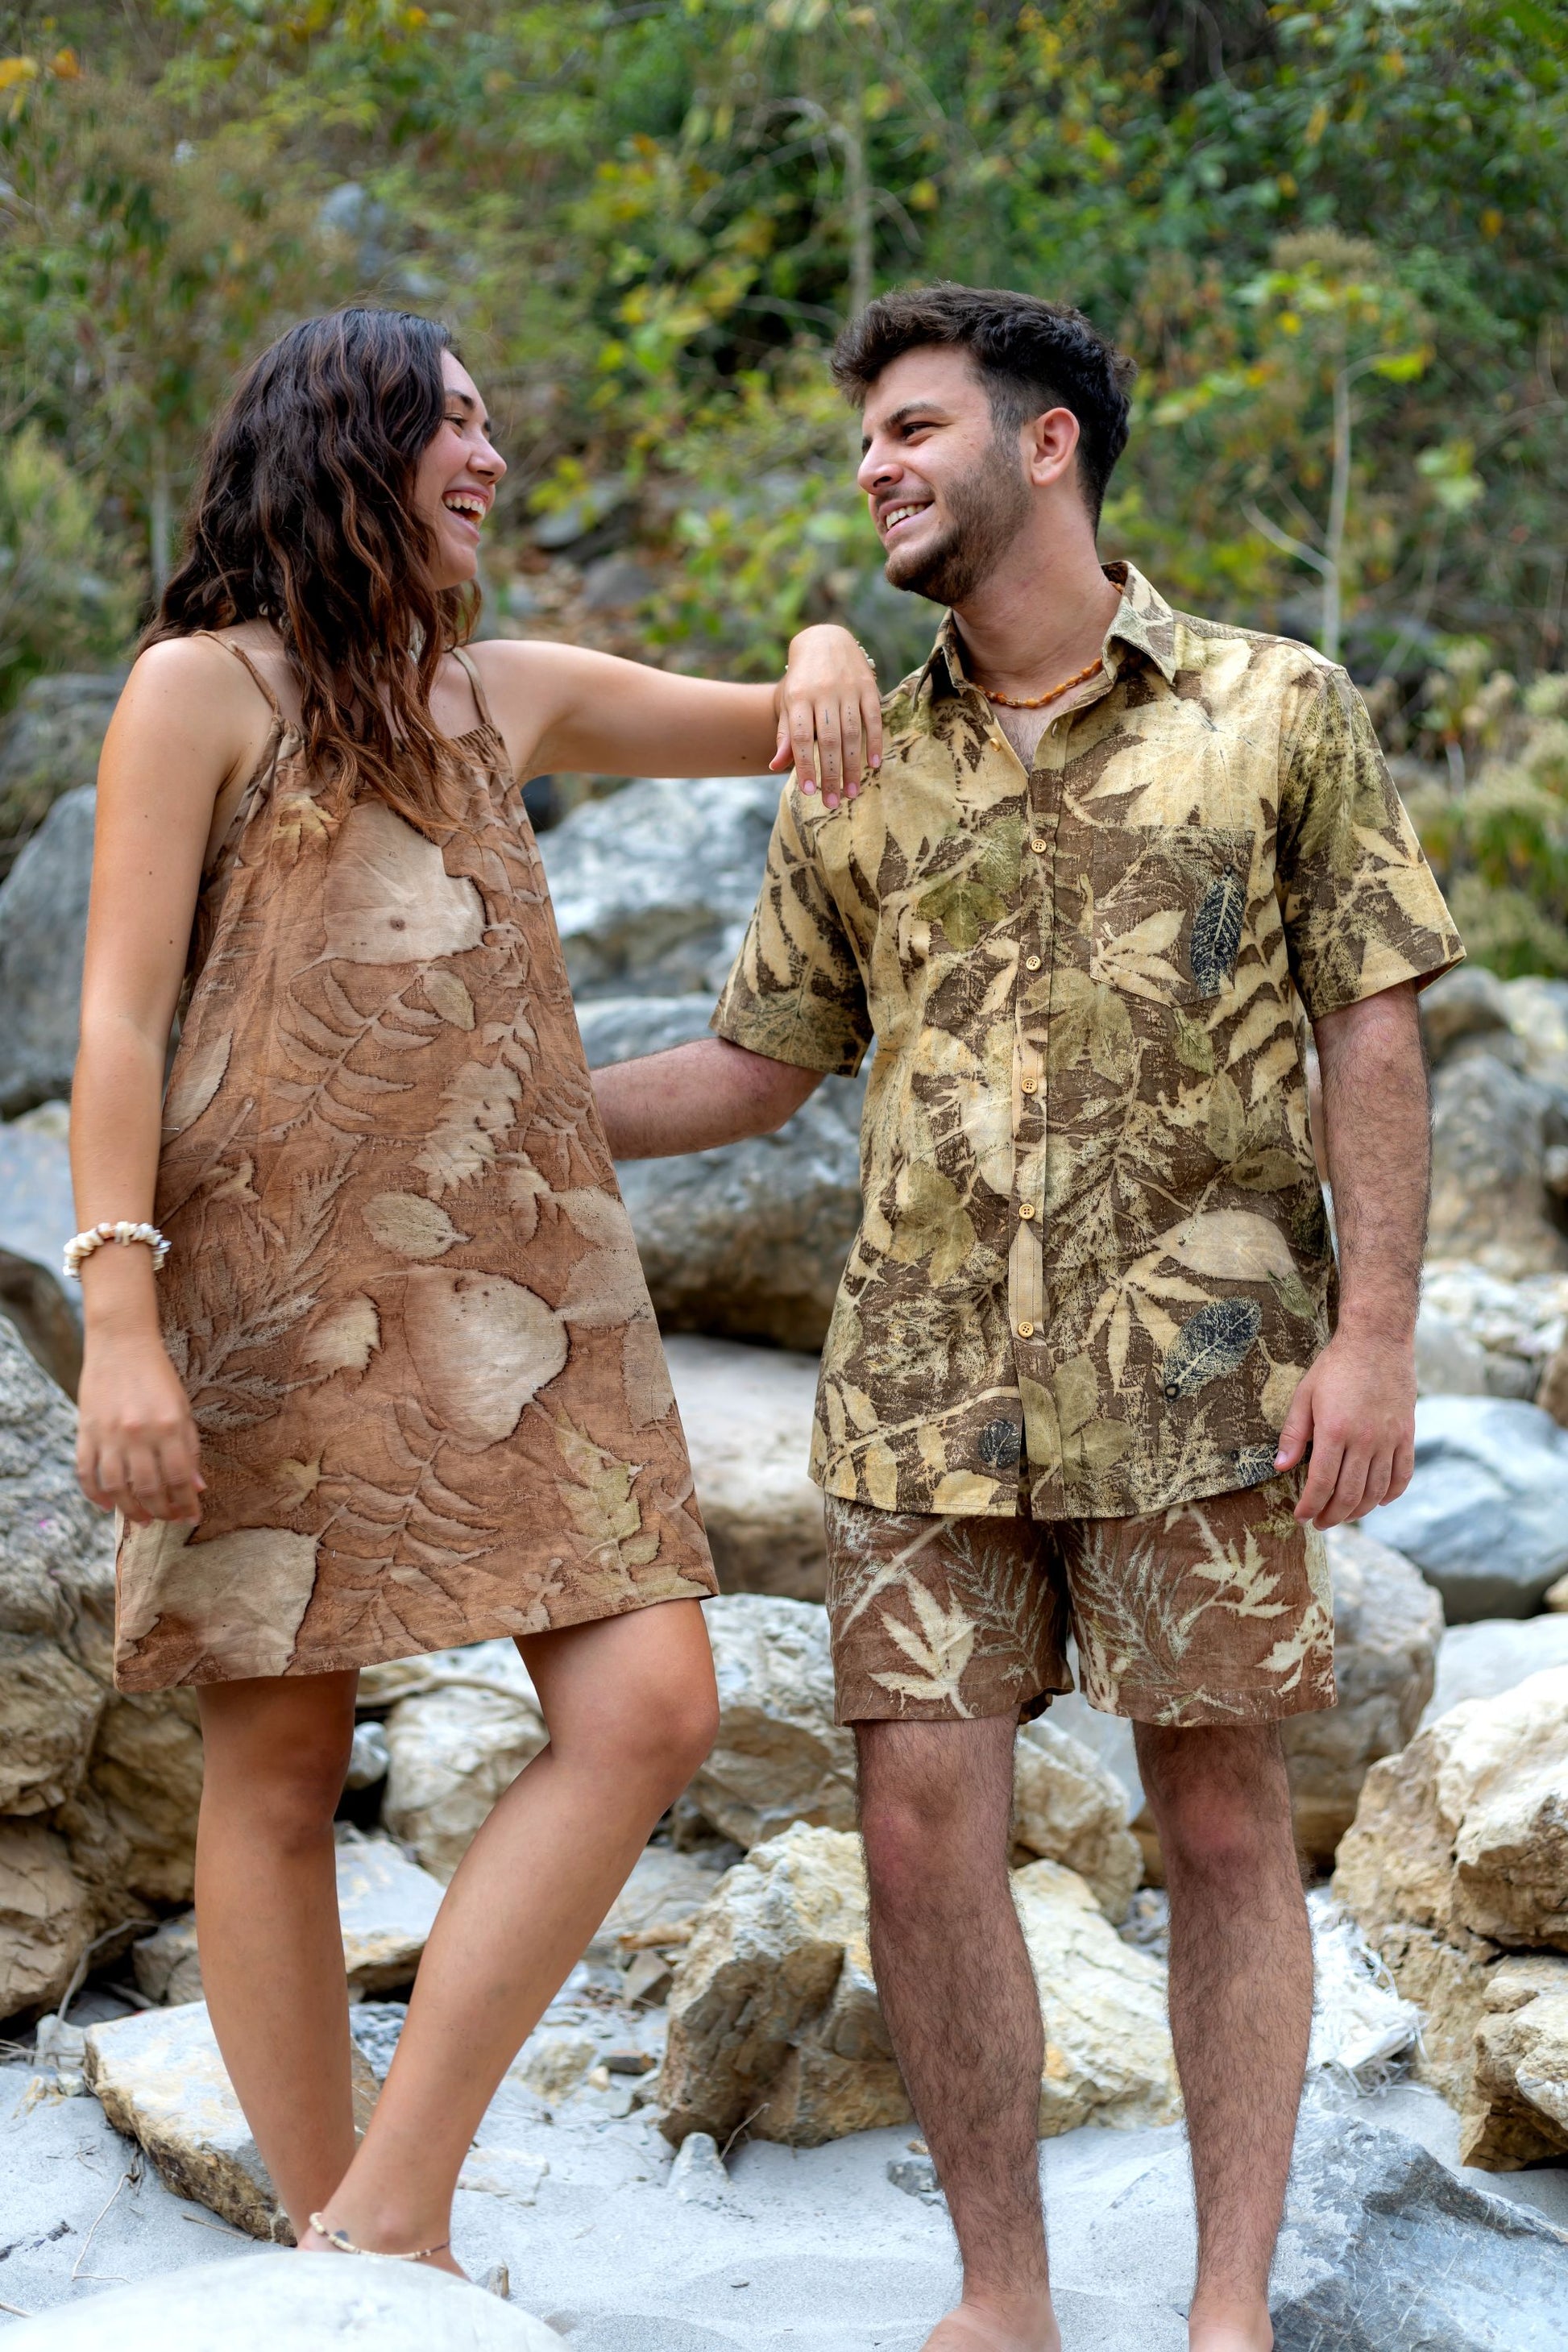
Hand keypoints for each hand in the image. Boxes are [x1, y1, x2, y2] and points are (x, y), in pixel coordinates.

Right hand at [76, 1331, 205, 1525]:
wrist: (121, 1343)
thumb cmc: (158, 1376)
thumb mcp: (183, 1408)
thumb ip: (190, 1448)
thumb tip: (197, 1487)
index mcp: (169, 1426)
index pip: (179, 1479)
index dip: (187, 1504)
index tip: (192, 1518)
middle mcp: (138, 1434)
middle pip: (149, 1489)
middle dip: (162, 1512)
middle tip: (167, 1520)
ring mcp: (108, 1435)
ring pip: (117, 1489)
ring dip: (131, 1511)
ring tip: (143, 1520)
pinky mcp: (85, 1432)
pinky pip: (87, 1473)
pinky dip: (95, 1496)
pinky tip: (108, 1507)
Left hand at [771, 624, 882, 810]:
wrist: (825, 640)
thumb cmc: (803, 680)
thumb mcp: (789, 703)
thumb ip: (785, 735)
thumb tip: (775, 766)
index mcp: (799, 697)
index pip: (802, 738)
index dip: (805, 765)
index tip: (809, 792)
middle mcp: (823, 693)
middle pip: (828, 740)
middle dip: (831, 774)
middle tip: (833, 802)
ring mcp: (847, 689)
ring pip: (851, 733)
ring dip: (852, 766)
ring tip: (851, 792)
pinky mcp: (868, 687)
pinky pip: (873, 718)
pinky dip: (874, 742)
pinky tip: (873, 765)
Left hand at [1274, 1327, 1415, 1528]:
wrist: (1377, 1341)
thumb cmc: (1335, 1367)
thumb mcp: (1304, 1396)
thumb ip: (1293, 1435)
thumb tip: (1280, 1468)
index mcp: (1335, 1431)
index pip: (1320, 1484)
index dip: (1310, 1506)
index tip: (1301, 1517)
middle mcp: (1365, 1441)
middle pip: (1349, 1495)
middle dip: (1331, 1516)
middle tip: (1320, 1523)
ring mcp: (1389, 1439)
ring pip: (1376, 1491)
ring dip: (1359, 1511)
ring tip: (1343, 1516)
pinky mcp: (1407, 1435)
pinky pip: (1402, 1475)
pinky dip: (1391, 1494)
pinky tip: (1378, 1502)